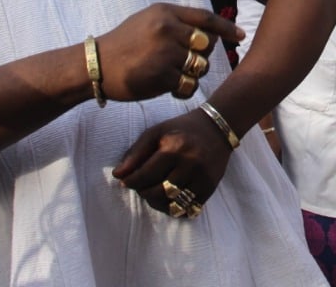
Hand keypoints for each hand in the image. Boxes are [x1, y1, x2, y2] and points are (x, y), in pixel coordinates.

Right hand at [96, 4, 242, 102]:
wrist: (95, 65)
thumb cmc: (124, 44)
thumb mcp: (148, 21)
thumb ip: (176, 22)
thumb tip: (209, 32)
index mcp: (165, 12)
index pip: (205, 18)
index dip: (226, 28)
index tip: (240, 36)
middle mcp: (166, 29)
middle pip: (206, 44)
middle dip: (203, 56)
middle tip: (189, 62)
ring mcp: (164, 53)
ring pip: (199, 66)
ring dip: (192, 74)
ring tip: (173, 75)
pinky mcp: (160, 76)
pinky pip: (188, 85)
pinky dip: (183, 90)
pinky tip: (170, 88)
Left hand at [113, 109, 231, 215]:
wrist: (217, 128)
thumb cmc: (181, 129)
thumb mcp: (156, 132)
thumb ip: (135, 153)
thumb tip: (118, 175)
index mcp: (174, 148)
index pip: (145, 175)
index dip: (131, 182)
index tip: (126, 181)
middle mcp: (190, 164)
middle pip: (157, 193)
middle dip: (143, 193)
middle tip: (140, 187)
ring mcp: (202, 178)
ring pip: (172, 205)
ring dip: (157, 203)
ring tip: (153, 193)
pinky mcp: (210, 187)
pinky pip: (188, 209)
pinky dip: (174, 207)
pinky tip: (169, 198)